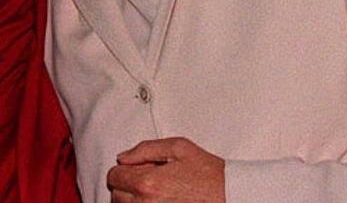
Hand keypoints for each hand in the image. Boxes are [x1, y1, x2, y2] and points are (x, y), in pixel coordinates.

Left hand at [107, 137, 224, 201]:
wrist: (232, 195)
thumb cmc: (208, 173)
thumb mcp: (178, 148)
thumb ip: (145, 149)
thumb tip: (123, 158)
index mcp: (148, 182)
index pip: (114, 177)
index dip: (124, 170)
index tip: (136, 170)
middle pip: (116, 196)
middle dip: (127, 186)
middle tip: (147, 181)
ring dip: (133, 200)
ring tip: (155, 193)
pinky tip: (159, 201)